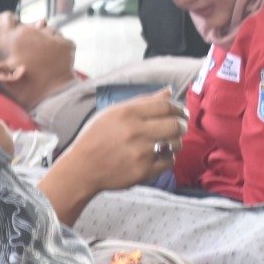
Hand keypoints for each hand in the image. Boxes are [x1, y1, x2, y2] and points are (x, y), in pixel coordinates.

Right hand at [61, 90, 186, 192]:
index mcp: (127, 114)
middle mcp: (135, 132)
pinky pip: (169, 162)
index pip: (167, 105)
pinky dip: (167, 158)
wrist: (81, 169)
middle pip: (176, 125)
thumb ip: (143, 102)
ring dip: (175, 142)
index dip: (179, 108)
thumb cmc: (95, 138)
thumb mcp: (113, 113)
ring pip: (176, 144)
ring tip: (166, 143)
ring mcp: (140, 153)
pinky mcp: (143, 171)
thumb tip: (169, 92)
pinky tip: (157, 156)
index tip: (180, 112)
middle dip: (182, 125)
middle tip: (178, 127)